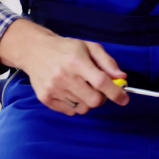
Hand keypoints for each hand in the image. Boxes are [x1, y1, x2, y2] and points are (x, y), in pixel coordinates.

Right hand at [0, 19, 126, 114]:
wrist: (34, 50)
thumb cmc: (65, 48)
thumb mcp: (88, 47)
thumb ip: (107, 62)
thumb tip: (121, 77)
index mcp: (77, 61)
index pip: (101, 82)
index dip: (116, 93)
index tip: (124, 99)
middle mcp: (65, 76)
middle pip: (94, 100)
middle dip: (101, 98)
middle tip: (97, 89)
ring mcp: (54, 89)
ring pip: (83, 108)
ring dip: (87, 101)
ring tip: (80, 88)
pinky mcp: (46, 98)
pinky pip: (70, 111)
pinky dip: (75, 105)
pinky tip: (70, 92)